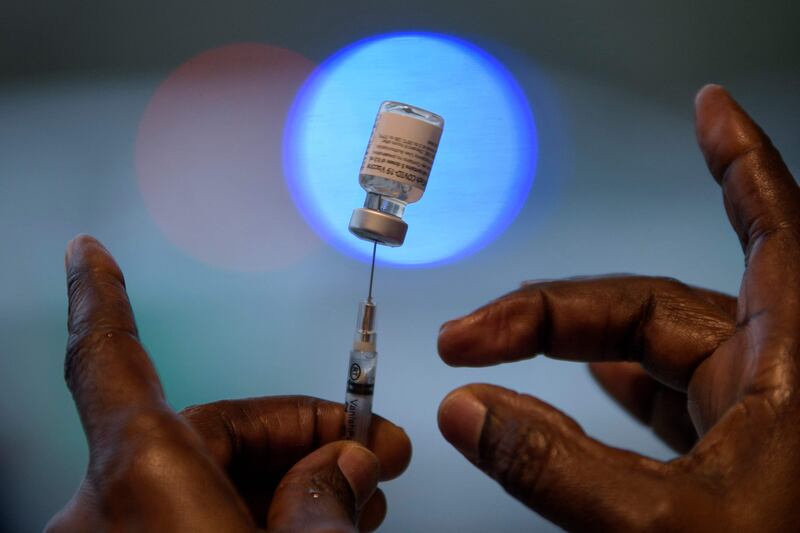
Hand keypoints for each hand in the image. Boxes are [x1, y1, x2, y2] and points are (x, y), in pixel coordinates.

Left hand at [46, 236, 410, 531]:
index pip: (108, 361)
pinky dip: (254, 507)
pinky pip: (190, 514)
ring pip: (206, 479)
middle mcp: (108, 514)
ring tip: (356, 496)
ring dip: (288, 480)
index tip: (88, 253)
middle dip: (299, 434)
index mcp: (140, 484)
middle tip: (368, 454)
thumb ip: (325, 500)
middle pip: (208, 430)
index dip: (101, 298)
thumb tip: (348, 464)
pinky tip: (312, 519)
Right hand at [436, 85, 799, 530]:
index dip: (735, 158)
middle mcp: (777, 374)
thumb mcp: (665, 529)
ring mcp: (756, 414)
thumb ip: (557, 468)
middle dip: (552, 313)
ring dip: (573, 348)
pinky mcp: (739, 451)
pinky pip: (662, 397)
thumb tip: (473, 413)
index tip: (708, 110)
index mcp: (793, 363)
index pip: (768, 225)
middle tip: (475, 335)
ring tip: (500, 346)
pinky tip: (572, 386)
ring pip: (651, 353)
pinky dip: (609, 387)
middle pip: (650, 305)